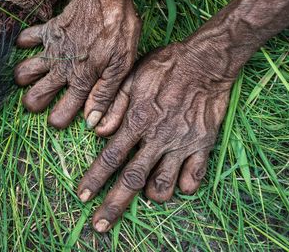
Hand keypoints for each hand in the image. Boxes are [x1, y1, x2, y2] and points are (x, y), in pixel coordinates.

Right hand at [14, 0, 140, 129]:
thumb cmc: (119, 32)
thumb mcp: (120, 67)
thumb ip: (104, 95)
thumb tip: (92, 121)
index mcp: (81, 81)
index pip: (60, 113)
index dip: (58, 121)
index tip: (59, 120)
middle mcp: (61, 69)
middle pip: (34, 96)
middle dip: (34, 104)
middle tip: (40, 101)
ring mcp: (51, 50)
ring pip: (24, 72)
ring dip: (25, 78)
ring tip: (35, 78)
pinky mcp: (48, 31)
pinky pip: (26, 39)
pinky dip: (25, 44)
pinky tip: (33, 47)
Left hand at [77, 42, 232, 231]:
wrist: (206, 62)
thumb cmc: (165, 66)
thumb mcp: (132, 77)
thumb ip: (113, 105)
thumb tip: (96, 130)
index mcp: (137, 121)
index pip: (110, 157)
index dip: (94, 178)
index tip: (82, 196)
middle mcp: (158, 138)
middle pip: (132, 179)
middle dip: (114, 205)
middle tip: (100, 226)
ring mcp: (182, 144)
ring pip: (164, 185)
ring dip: (152, 195)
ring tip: (146, 195)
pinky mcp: (203, 145)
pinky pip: (194, 177)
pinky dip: (184, 187)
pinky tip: (177, 183)